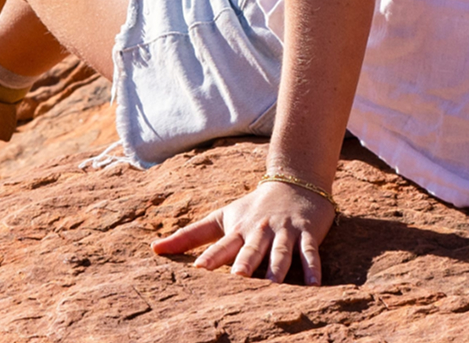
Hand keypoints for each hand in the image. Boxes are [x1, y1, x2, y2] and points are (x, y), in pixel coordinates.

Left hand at [154, 178, 336, 282]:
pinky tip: (314, 285)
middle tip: (239, 276)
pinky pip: (310, 253)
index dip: (212, 256)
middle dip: (246, 261)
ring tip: (273, 283)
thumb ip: (189, 236)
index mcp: (238, 229)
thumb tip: (154, 249)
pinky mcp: (307, 233)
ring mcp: (285, 231)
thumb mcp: (220, 218)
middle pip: (252, 248)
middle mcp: (260, 231)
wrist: (294, 182)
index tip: (200, 268)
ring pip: (281, 251)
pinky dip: (313, 268)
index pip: (223, 244)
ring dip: (278, 266)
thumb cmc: (251, 208)